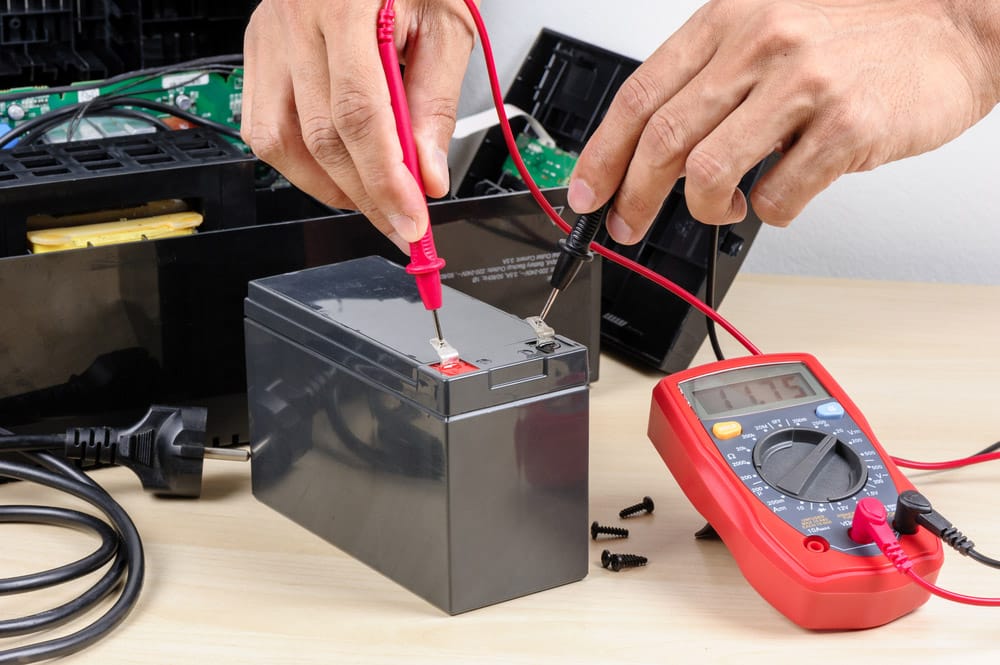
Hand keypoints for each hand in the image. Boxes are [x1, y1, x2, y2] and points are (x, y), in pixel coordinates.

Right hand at [241, 0, 477, 252]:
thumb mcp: (445, 24)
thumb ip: (435, 103)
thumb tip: (426, 175)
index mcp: (342, 5)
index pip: (358, 116)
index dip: (385, 180)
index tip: (411, 220)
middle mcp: (293, 22)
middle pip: (320, 137)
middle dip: (365, 195)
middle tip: (401, 223)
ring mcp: (267, 37)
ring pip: (280, 142)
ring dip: (330, 187)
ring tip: (372, 200)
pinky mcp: (256, 51)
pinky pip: (262, 128)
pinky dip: (299, 164)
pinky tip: (334, 170)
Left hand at [568, 0, 999, 242]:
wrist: (959, 17)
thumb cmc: (862, 26)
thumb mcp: (771, 27)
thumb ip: (715, 80)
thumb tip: (660, 150)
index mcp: (728, 19)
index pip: (640, 95)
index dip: (602, 153)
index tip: (586, 191)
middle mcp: (759, 45)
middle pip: (663, 140)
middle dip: (633, 195)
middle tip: (626, 223)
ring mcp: (803, 86)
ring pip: (709, 175)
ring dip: (705, 209)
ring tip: (723, 207)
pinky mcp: (846, 129)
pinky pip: (779, 197)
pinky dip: (770, 211)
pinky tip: (781, 194)